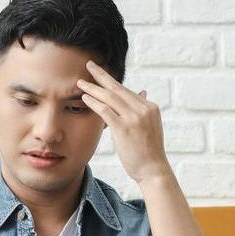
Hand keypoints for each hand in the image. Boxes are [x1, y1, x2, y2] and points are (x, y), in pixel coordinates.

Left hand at [77, 60, 172, 184]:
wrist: (153, 170)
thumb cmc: (149, 151)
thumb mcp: (149, 126)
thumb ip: (143, 110)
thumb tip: (142, 91)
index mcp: (150, 107)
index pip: (127, 91)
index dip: (111, 82)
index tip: (99, 74)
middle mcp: (143, 109)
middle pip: (118, 88)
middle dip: (101, 75)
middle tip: (89, 65)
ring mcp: (134, 118)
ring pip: (110, 97)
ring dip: (93, 88)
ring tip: (80, 82)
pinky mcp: (124, 128)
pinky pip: (106, 111)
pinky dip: (94, 103)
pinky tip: (84, 98)